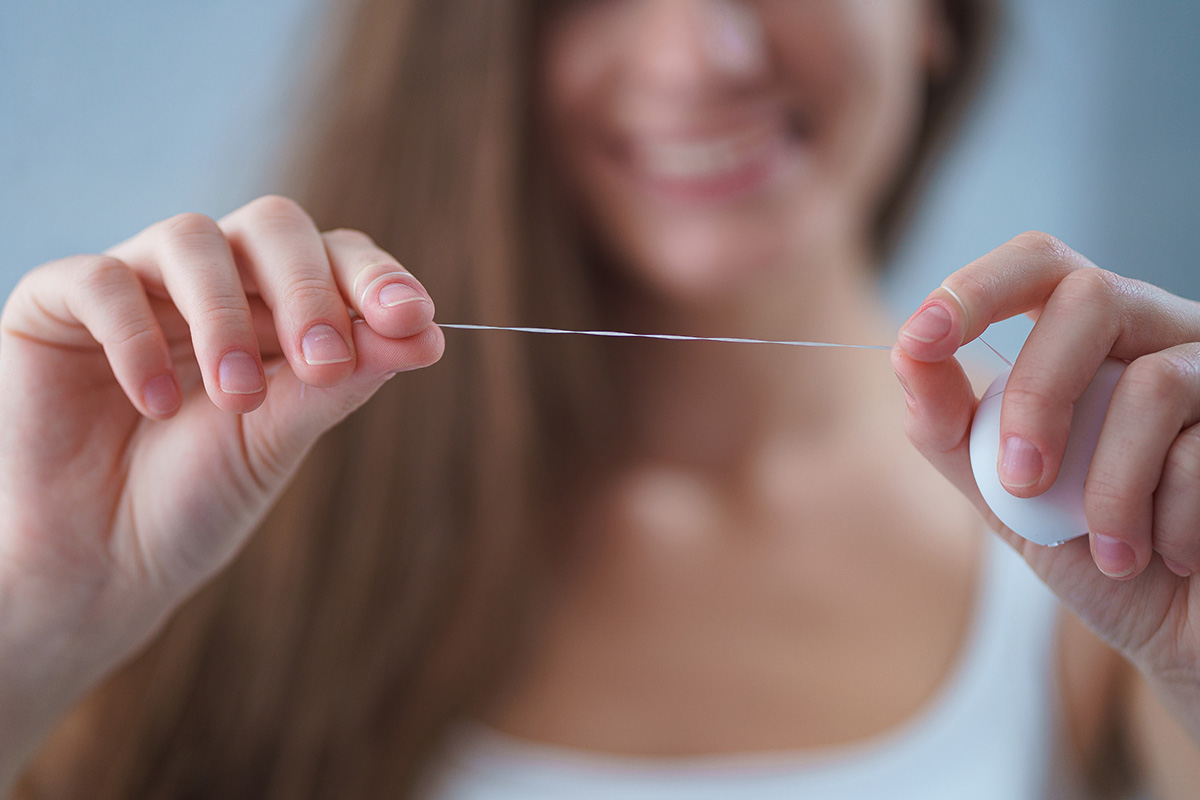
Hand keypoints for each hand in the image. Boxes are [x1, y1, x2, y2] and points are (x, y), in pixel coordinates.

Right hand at [0, 196, 441, 774]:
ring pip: (192, 238)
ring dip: (226, 317)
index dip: (376, 277)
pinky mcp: (57, 305)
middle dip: (308, 287)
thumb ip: (342, 378)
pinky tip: (155, 404)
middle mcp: (214, 281)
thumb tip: (428, 334)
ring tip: (237, 400)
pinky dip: (137, 338)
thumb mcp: (281, 437)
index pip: (335, 256)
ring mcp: (138, 285)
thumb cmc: (198, 498)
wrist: (102, 564)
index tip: (413, 319)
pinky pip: (102, 282)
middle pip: (272, 225)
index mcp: (278, 306)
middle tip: (322, 361)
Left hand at [891, 231, 1199, 725]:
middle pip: (1091, 298)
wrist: (1181, 627)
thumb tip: (906, 356)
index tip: (921, 339)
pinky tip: (1169, 556)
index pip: (1038, 265)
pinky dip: (1169, 520)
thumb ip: (955, 429)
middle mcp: (1159, 333)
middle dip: (1039, 395)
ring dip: (1110, 485)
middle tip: (1021, 482)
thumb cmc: (1095, 551)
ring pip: (1153, 383)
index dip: (976, 289)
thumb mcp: (1005, 492)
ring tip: (1108, 547)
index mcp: (1092, 336)